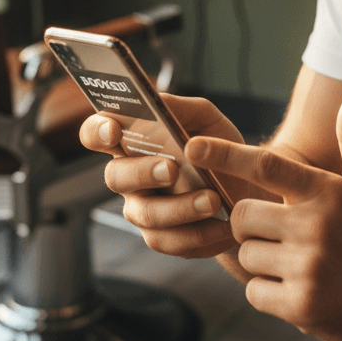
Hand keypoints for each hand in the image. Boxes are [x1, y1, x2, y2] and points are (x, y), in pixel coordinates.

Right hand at [79, 94, 252, 258]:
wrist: (245, 189)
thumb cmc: (217, 148)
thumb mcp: (206, 118)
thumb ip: (180, 107)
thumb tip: (157, 100)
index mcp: (132, 141)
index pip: (96, 134)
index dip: (97, 131)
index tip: (115, 129)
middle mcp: (129, 176)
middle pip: (115, 176)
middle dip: (143, 172)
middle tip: (172, 169)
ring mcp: (142, 209)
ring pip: (146, 213)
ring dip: (180, 207)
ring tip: (213, 199)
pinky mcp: (161, 238)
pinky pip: (168, 240)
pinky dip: (198, 231)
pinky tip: (220, 221)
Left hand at [186, 88, 341, 340]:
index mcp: (327, 191)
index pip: (266, 165)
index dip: (226, 154)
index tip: (192, 146)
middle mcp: (315, 226)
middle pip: (243, 215)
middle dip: (251, 224)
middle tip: (279, 232)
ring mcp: (308, 267)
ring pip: (246, 255)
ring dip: (261, 260)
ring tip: (297, 263)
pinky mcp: (301, 305)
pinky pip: (254, 292)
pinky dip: (267, 293)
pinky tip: (298, 289)